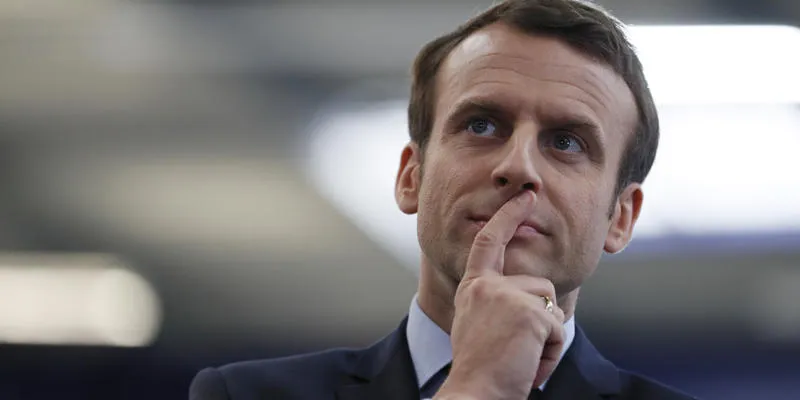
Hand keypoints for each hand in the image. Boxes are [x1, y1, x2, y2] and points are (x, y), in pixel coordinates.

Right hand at [434, 191, 565, 399]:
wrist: (475, 393)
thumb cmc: (480, 368)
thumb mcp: (479, 324)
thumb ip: (497, 300)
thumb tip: (535, 295)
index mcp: (473, 287)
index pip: (490, 241)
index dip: (508, 216)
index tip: (525, 197)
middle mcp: (487, 286)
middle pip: (538, 284)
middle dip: (542, 318)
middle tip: (518, 351)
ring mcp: (506, 297)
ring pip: (552, 305)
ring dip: (546, 337)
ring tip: (521, 357)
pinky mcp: (528, 313)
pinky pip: (558, 328)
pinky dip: (550, 353)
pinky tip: (528, 365)